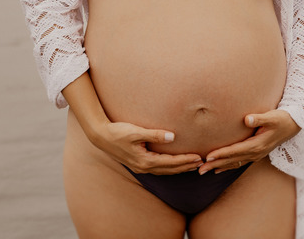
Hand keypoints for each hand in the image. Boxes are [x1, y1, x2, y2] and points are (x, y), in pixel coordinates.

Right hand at [89, 121, 203, 175]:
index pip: (171, 162)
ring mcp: (141, 168)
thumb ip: (154, 134)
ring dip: (179, 169)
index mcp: (145, 160)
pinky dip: (169, 168)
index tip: (198, 157)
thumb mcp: (136, 132)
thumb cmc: (118, 132)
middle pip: (170, 169)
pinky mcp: (138, 164)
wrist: (101, 137)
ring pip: (165, 171)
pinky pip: (159, 169)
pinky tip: (174, 165)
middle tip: (202, 163)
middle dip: (186, 166)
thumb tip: (172, 136)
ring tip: (192, 166)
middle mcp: (144, 167)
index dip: (185, 160)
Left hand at [198, 109, 300, 174]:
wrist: (292, 126)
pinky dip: (228, 166)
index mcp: (257, 145)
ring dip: (219, 167)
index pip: (235, 151)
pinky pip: (239, 162)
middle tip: (199, 170)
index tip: (208, 157)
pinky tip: (219, 169)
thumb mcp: (272, 117)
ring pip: (234, 163)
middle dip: (215, 165)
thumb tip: (247, 119)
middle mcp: (255, 153)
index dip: (221, 154)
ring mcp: (255, 155)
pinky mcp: (255, 153)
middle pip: (232, 160)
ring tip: (204, 171)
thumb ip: (259, 118)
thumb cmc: (281, 119)